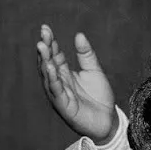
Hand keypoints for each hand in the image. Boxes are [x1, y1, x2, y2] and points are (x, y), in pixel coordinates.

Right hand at [35, 25, 117, 141]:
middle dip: (44, 48)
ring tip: (42, 46)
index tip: (46, 28)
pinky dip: (53, 79)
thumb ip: (86, 54)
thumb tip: (79, 34)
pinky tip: (50, 67)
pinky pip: (56, 91)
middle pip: (48, 63)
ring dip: (44, 61)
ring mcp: (59, 95)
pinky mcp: (64, 106)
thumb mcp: (94, 71)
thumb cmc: (99, 97)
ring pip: (48, 76)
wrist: (108, 120)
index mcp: (64, 73)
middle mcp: (58, 83)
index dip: (50, 42)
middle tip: (43, 33)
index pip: (54, 55)